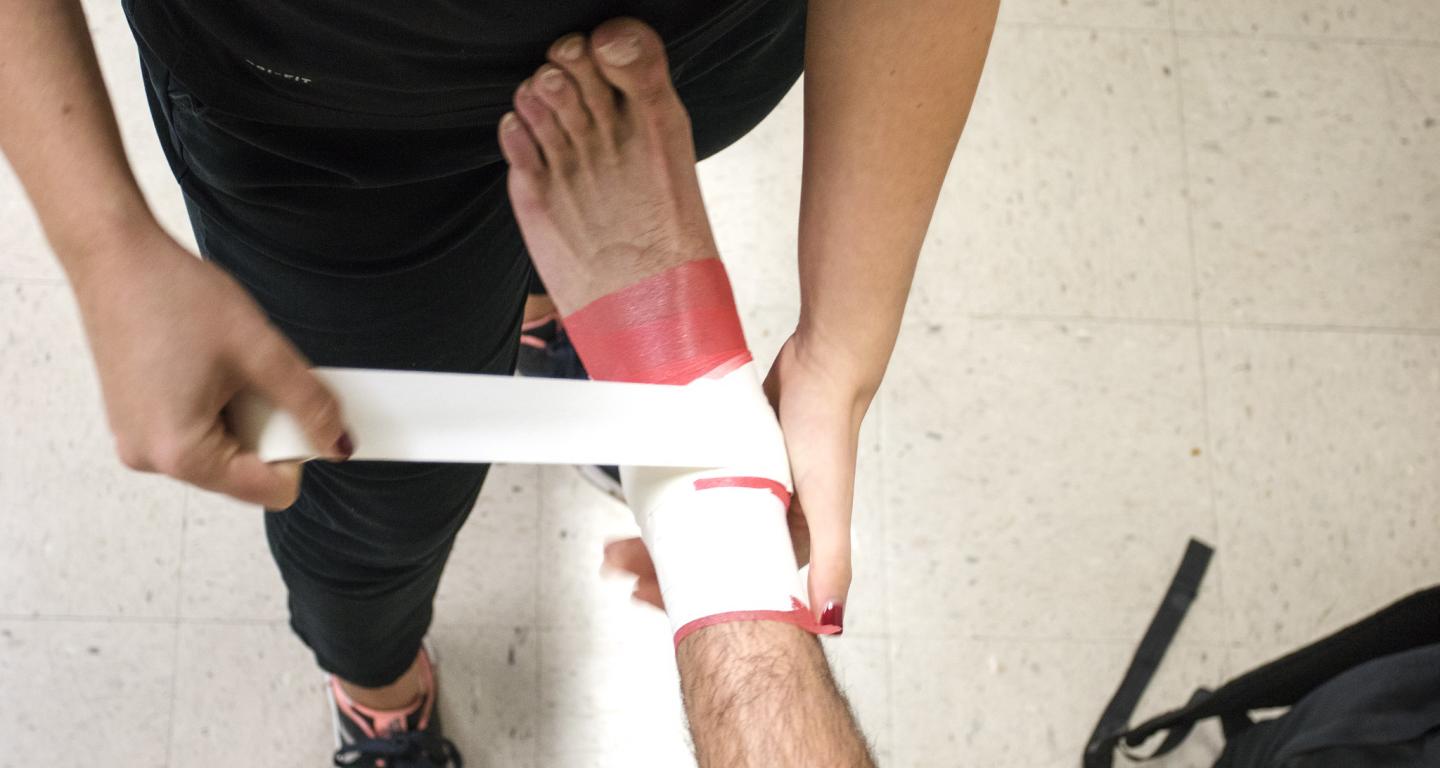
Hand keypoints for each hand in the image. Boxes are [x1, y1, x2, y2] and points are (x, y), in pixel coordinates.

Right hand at [71, 221, 350, 507]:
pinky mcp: (135, 421)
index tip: (298, 407)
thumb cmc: (174, 297)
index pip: (270, 491)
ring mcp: (137, 441)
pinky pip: (196, 432)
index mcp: (180, 453)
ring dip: (241, 414)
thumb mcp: (260, 351)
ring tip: (226, 365)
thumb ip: (309, 404)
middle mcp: (151, 459)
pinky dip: (216, 406)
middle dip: (265, 428)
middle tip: (255, 375)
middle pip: (244, 472)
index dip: (298, 450)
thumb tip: (339, 442)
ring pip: (222, 451)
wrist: (114, 256)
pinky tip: (206, 365)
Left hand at [603, 331, 868, 631]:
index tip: (645, 596)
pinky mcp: (739, 460)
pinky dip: (671, 496)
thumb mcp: (830, 503)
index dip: (688, 596)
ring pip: (697, 523)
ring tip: (619, 541)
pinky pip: (698, 487)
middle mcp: (772, 520)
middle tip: (618, 566)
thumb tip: (830, 618)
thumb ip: (833, 561)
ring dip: (660, 534)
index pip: (733, 583)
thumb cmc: (829, 428)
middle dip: (662, 567)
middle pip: (707, 556)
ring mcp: (752, 489)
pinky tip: (645, 501)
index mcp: (793, 541)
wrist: (822, 363)